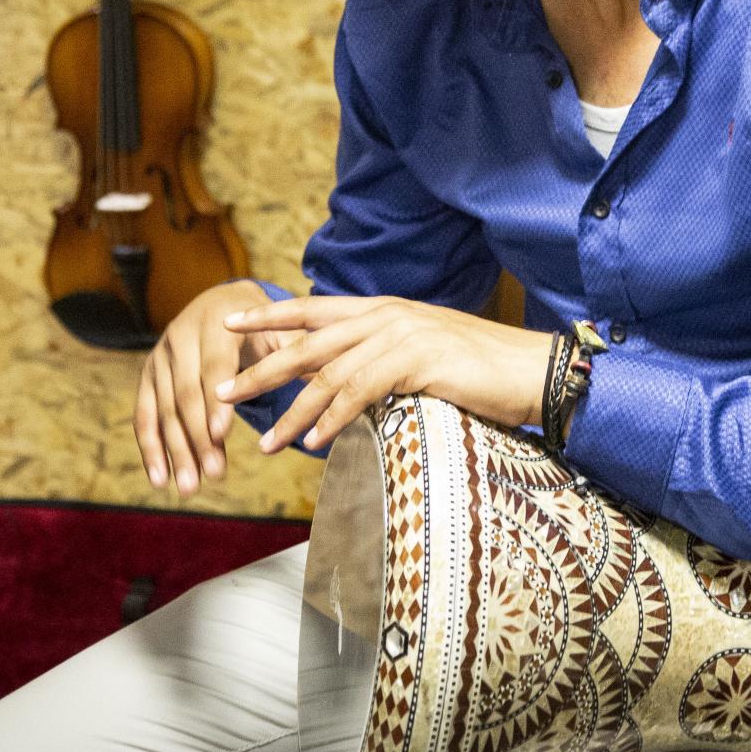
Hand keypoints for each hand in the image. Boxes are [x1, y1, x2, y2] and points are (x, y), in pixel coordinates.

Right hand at [134, 279, 288, 494]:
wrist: (222, 302)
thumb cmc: (262, 326)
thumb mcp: (281, 332)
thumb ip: (297, 356)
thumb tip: (326, 384)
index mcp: (217, 321)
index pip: (213, 365)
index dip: (215, 401)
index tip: (220, 435)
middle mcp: (181, 336)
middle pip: (185, 392)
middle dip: (197, 437)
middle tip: (212, 475)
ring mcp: (160, 356)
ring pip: (163, 409)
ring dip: (176, 451)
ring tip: (190, 488)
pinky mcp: (149, 376)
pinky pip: (145, 415)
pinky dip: (151, 448)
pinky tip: (161, 478)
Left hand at [216, 295, 557, 454]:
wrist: (532, 370)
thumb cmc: (480, 370)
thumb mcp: (422, 356)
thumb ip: (383, 360)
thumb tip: (347, 383)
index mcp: (385, 309)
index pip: (313, 308)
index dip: (268, 316)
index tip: (227, 324)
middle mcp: (388, 315)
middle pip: (308, 341)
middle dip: (259, 369)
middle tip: (218, 393)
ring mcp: (403, 334)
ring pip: (329, 373)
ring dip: (291, 411)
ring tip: (264, 443)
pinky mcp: (419, 360)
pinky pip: (362, 391)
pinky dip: (333, 418)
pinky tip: (313, 443)